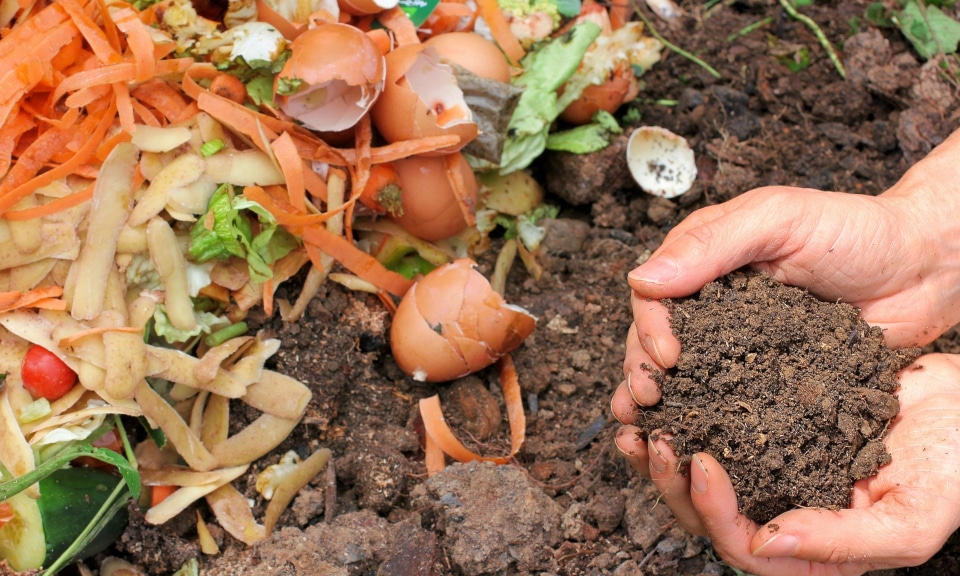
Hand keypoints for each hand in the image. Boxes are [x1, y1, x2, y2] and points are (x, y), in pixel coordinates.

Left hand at [614, 353, 959, 574]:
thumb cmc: (954, 467)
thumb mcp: (912, 518)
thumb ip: (843, 541)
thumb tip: (764, 541)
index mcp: (813, 550)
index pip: (744, 547)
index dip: (713, 510)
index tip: (700, 461)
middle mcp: (784, 512)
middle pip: (708, 514)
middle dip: (671, 481)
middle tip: (653, 438)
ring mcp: (774, 469)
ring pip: (702, 473)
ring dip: (665, 450)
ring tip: (638, 417)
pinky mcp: (769, 426)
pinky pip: (717, 425)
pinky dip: (688, 411)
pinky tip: (669, 388)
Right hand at [615, 127, 959, 416]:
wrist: (923, 269)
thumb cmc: (856, 230)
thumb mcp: (779, 219)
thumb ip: (712, 244)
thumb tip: (641, 279)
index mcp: (704, 260)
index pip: (653, 295)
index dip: (649, 327)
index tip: (667, 356)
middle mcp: (712, 304)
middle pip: (656, 339)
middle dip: (642, 370)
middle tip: (648, 400)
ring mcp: (738, 343)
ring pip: (684, 375)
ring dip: (662, 402)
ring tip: (649, 431)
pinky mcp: (766, 378)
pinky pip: (728, 400)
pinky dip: (705, 420)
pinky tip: (691, 442)